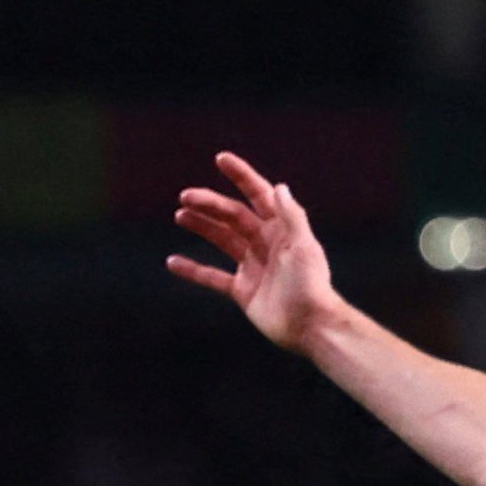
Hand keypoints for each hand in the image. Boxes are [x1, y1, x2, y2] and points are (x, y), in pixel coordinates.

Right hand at [169, 151, 354, 353]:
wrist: (309, 326)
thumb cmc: (312, 285)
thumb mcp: (304, 247)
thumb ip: (291, 216)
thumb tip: (278, 186)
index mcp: (281, 228)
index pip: (258, 195)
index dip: (241, 176)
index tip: (220, 159)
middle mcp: (265, 242)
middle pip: (233, 216)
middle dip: (210, 204)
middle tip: (185, 197)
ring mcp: (252, 266)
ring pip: (221, 239)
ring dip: (201, 226)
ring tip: (180, 215)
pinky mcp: (242, 290)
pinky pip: (212, 276)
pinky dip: (193, 270)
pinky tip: (173, 261)